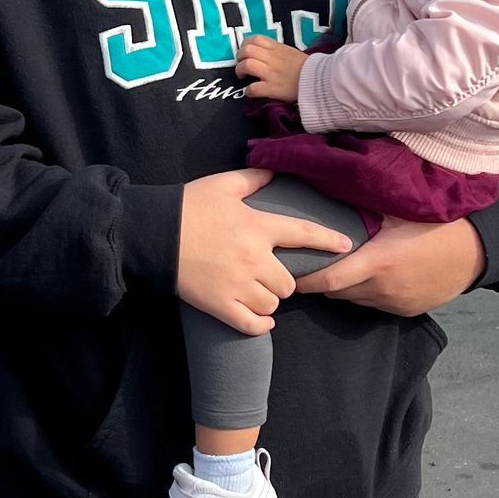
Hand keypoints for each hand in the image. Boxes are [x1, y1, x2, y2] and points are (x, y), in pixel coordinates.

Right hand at [176, 168, 352, 336]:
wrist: (152, 233)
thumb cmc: (187, 206)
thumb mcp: (222, 184)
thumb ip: (253, 179)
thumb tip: (273, 171)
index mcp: (258, 227)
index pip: (304, 234)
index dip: (328, 241)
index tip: (346, 246)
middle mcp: (254, 258)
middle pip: (290, 281)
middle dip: (284, 280)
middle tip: (271, 276)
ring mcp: (238, 284)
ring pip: (273, 303)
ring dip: (270, 301)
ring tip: (259, 294)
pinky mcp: (220, 305)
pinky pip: (252, 325)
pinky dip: (260, 325)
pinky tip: (261, 320)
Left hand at [235, 34, 307, 101]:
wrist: (320, 81)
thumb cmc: (308, 68)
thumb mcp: (292, 52)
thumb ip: (278, 51)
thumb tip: (266, 54)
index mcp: (277, 48)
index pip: (255, 39)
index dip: (245, 45)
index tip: (246, 52)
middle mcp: (272, 58)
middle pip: (246, 50)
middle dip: (239, 57)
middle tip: (242, 64)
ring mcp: (271, 73)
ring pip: (246, 65)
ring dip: (240, 71)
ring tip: (243, 76)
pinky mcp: (272, 89)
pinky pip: (253, 88)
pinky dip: (248, 91)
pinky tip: (251, 92)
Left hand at [294, 216, 483, 317]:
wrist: (477, 252)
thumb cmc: (439, 224)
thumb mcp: (401, 210)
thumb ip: (366, 207)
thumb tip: (332, 188)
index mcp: (379, 262)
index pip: (330, 280)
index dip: (306, 279)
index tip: (289, 271)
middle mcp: (383, 289)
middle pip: (338, 292)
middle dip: (321, 280)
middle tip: (308, 263)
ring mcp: (395, 303)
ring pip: (355, 300)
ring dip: (344, 286)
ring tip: (338, 266)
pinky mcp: (406, 311)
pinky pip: (375, 304)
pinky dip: (365, 292)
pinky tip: (369, 275)